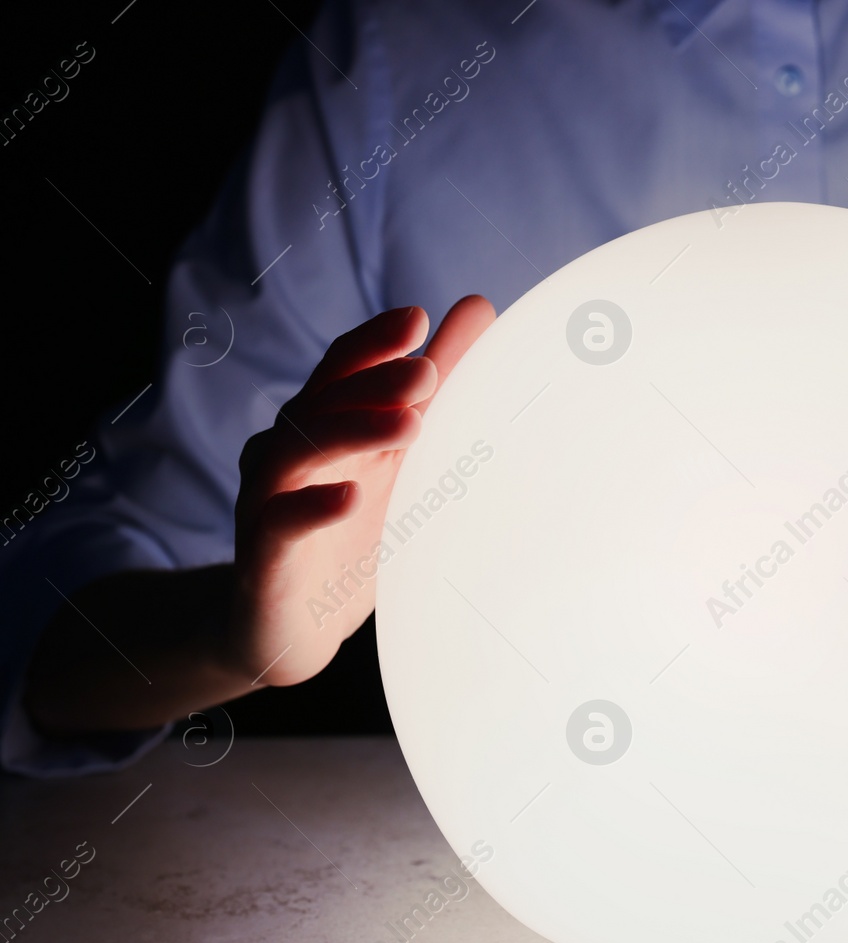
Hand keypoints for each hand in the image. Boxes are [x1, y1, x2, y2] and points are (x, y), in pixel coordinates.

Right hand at [226, 296, 495, 685]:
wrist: (288, 627)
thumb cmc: (347, 533)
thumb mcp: (400, 457)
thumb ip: (435, 385)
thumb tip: (479, 306)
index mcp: (320, 426)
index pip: (341, 368)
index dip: (374, 342)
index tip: (418, 319)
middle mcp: (285, 453)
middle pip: (320, 403)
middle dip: (372, 384)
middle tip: (427, 372)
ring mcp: (266, 502)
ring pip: (295, 453)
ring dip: (350, 433)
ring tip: (408, 425)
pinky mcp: (263, 557)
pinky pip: (280, 524)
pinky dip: (312, 507)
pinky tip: (350, 497)